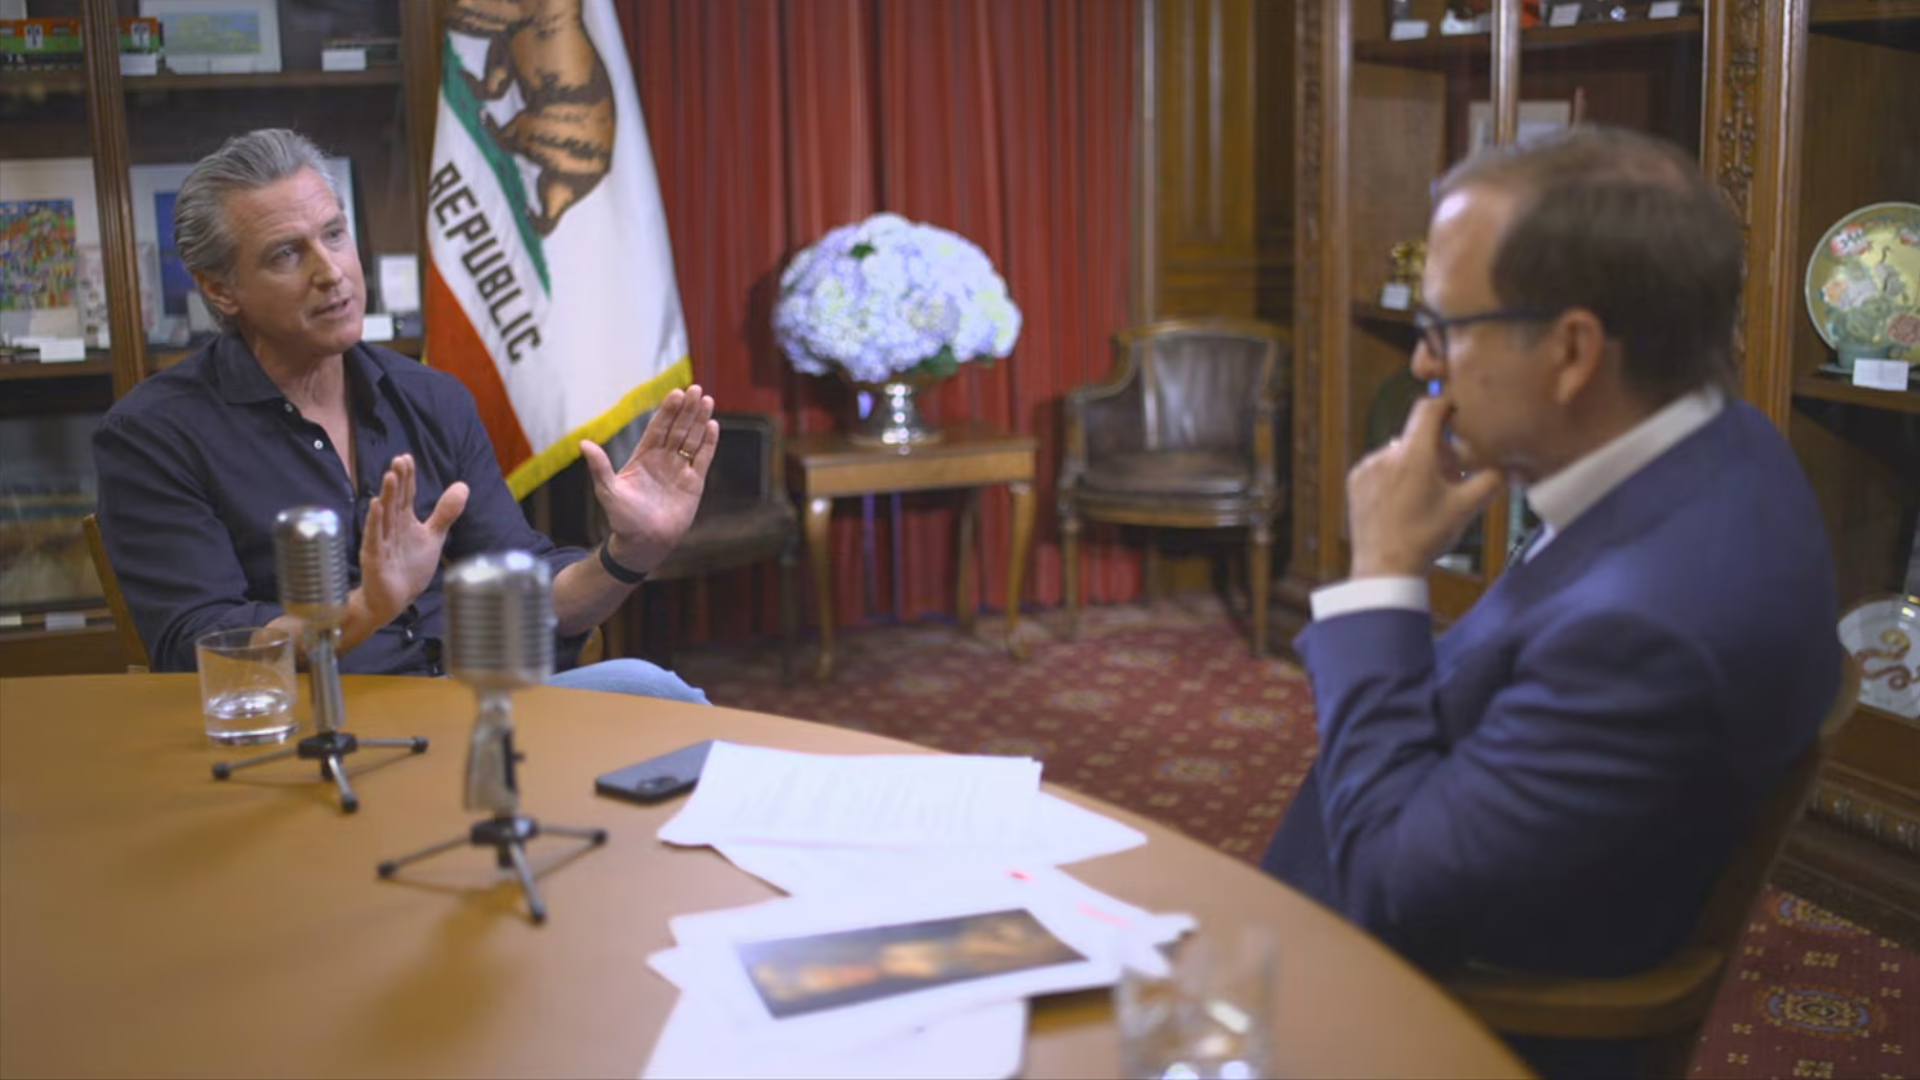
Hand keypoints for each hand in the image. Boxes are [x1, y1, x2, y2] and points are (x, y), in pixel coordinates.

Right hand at [357, 454, 467, 625]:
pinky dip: (375, 523)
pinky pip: (374, 538)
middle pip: (395, 500)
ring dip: (386, 496)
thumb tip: (463, 485)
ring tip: (389, 476)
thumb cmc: (409, 567)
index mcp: (404, 521)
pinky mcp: (374, 558)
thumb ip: (445, 512)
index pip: (406, 495)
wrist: (395, 599)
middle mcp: (391, 528)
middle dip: (397, 481)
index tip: (406, 458)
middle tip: (398, 460)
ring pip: (384, 516)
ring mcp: (381, 542)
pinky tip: (376, 507)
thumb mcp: (433, 536)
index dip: (407, 477)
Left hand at [579, 384, 717, 575]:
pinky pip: (702, 459)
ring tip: (707, 401)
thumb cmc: (622, 519)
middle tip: (696, 389)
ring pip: (692, 440)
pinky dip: (708, 443)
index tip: (676, 393)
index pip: (658, 427)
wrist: (643, 543)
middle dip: (687, 409)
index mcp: (643, 457)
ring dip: (700, 421)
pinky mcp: (693, 484)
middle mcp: (663, 460)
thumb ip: (599, 467)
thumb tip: (583, 443)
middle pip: (678, 428)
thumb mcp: (608, 490)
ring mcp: (680, 470)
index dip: (668, 411)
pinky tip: (713, 426)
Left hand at [1346, 395, 1502, 578]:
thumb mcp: (1466, 508)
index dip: (1447, 405)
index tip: (1457, 413)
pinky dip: (1392, 476)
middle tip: (1449, 475)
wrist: (1384, 567)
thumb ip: (1491, 480)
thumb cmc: (1426, 537)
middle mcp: (1387, 454)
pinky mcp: (1355, 481)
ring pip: (1398, 453)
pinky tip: (1402, 501)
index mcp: (1414, 454)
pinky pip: (1379, 467)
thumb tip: (1510, 465)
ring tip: (1425, 494)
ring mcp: (1367, 467)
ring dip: (1413, 464)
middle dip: (1435, 449)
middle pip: (1416, 435)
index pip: (1429, 407)